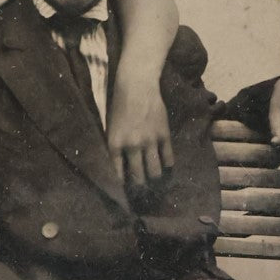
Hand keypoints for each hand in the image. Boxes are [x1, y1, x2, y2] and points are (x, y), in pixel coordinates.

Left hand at [107, 71, 173, 186]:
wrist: (136, 86)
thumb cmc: (119, 106)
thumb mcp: (110, 128)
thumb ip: (115, 147)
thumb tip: (120, 168)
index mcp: (115, 144)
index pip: (118, 174)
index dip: (122, 186)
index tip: (124, 192)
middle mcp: (132, 146)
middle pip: (138, 177)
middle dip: (140, 187)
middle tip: (141, 190)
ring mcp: (150, 141)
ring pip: (155, 171)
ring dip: (154, 178)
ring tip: (154, 180)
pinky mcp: (164, 135)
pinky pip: (168, 158)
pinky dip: (167, 165)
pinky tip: (165, 166)